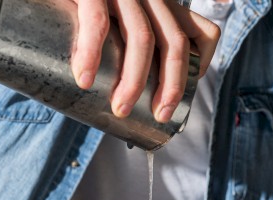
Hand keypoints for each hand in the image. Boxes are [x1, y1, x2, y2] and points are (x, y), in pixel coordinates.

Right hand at [70, 0, 220, 120]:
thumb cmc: (71, 7)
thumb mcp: (109, 23)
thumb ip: (119, 49)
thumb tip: (111, 100)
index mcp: (157, 6)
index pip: (201, 31)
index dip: (199, 65)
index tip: (181, 93)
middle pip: (174, 42)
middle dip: (171, 86)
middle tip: (158, 115)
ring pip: (142, 38)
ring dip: (135, 81)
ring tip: (120, 108)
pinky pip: (97, 23)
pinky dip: (91, 55)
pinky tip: (85, 79)